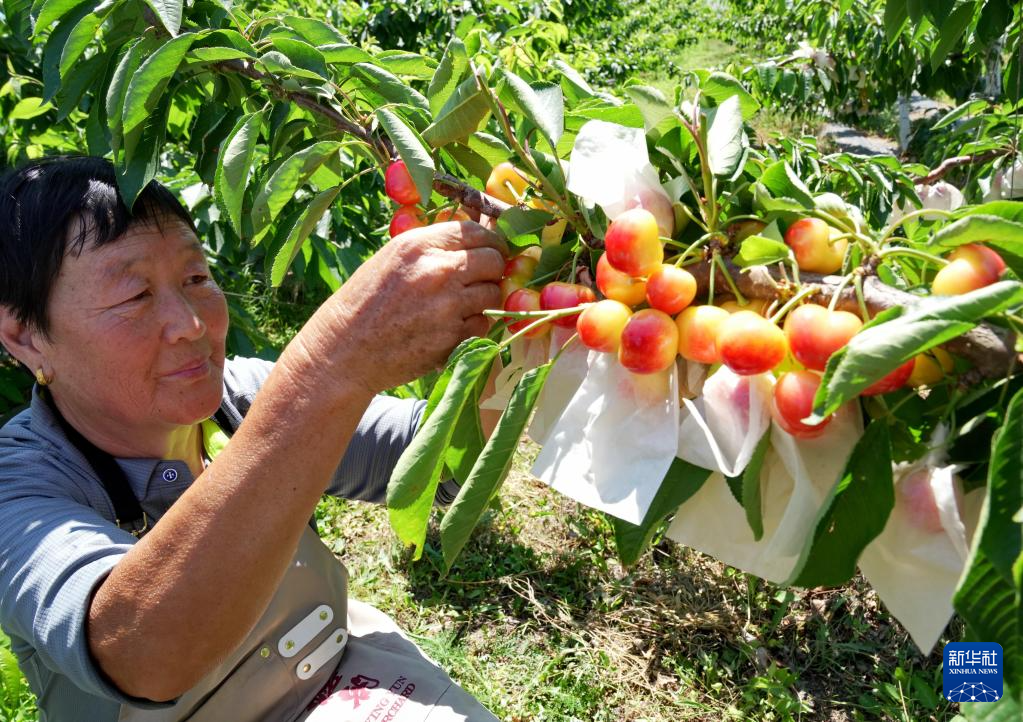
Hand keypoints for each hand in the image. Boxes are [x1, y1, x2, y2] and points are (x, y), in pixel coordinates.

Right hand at [297, 220, 507, 394]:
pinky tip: (449, 327)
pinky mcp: (453, 337)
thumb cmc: (367, 301)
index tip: (492, 250)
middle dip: (493, 270)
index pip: (474, 232)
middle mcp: (437, 270)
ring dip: (484, 300)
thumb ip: (432, 247)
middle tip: (482, 279)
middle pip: (493, 261)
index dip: (490, 241)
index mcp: (418, 245)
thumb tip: (477, 236)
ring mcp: (448, 306)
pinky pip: (483, 325)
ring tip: (459, 305)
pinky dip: (473, 326)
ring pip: (493, 294)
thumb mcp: (393, 259)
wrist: (346, 349)